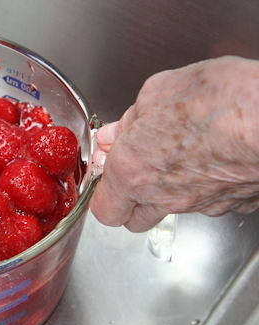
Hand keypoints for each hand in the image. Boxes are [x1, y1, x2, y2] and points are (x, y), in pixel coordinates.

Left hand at [90, 56, 258, 231]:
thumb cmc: (219, 99)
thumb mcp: (157, 92)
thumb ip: (131, 120)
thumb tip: (118, 132)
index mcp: (133, 171)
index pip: (103, 208)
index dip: (103, 192)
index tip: (108, 171)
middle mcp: (163, 196)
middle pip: (133, 220)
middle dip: (129, 201)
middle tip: (137, 169)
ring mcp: (200, 204)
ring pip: (170, 212)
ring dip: (166, 193)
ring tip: (179, 157)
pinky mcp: (234, 204)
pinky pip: (209, 203)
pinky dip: (204, 188)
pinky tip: (212, 160)